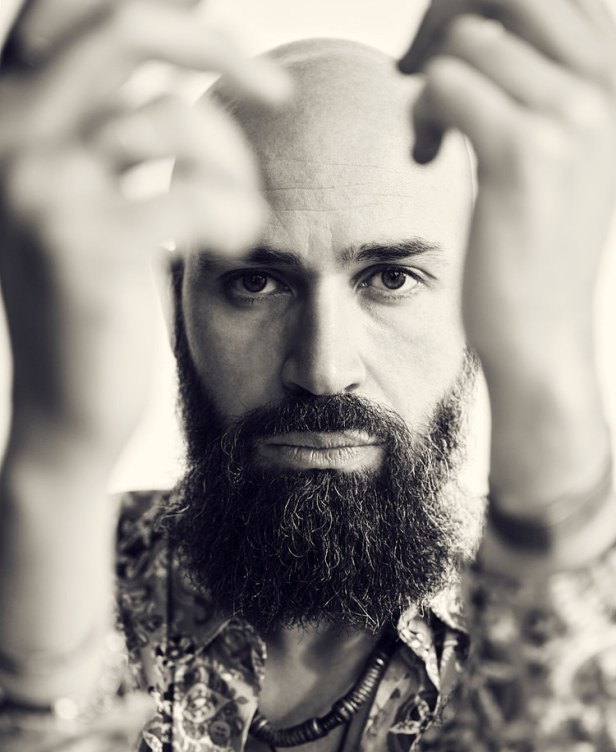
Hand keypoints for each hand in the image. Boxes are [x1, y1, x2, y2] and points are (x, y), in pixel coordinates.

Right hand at [0, 0, 289, 460]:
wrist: (67, 408)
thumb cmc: (91, 302)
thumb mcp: (91, 197)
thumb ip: (114, 120)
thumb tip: (182, 45)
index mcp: (6, 118)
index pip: (66, 10)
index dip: (156, 1)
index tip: (218, 12)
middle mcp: (6, 138)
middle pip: (124, 29)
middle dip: (216, 47)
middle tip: (278, 89)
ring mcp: (37, 190)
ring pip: (172, 119)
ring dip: (234, 162)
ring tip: (245, 206)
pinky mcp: (83, 248)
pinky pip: (194, 195)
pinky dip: (235, 213)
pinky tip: (235, 241)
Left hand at [400, 0, 615, 517]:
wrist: (543, 337)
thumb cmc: (537, 253)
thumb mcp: (559, 157)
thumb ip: (539, 89)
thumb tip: (480, 34)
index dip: (488, 9)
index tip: (450, 54)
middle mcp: (608, 88)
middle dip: (449, 17)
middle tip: (419, 72)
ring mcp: (573, 116)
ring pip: (472, 36)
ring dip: (429, 78)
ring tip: (428, 136)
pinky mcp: (524, 154)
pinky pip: (447, 84)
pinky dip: (420, 114)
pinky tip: (424, 157)